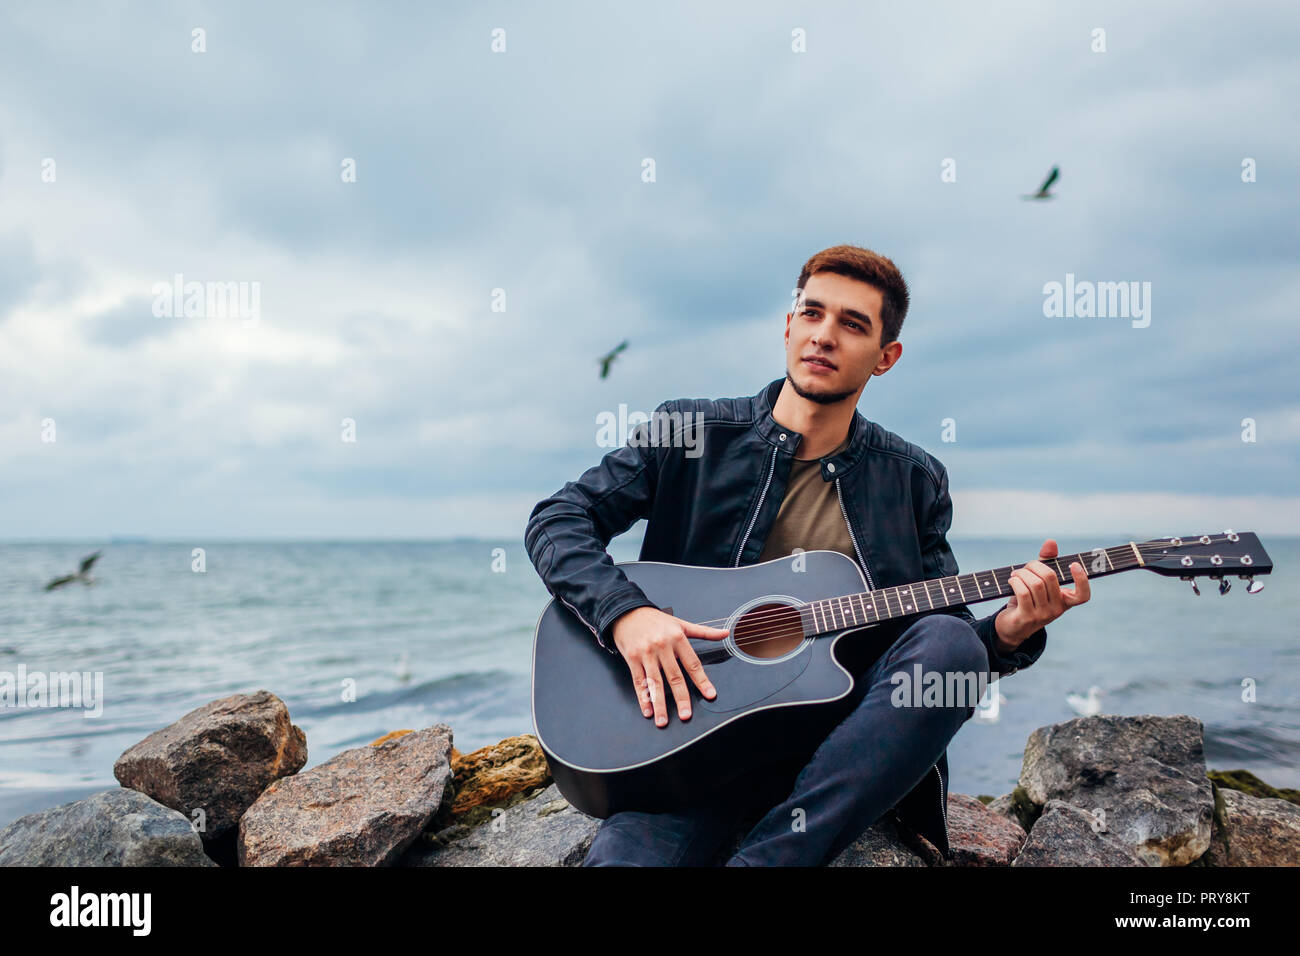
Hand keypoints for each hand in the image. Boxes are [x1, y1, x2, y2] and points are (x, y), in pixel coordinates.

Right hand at [611, 606, 728, 727]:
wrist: (627, 612)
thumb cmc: (656, 620)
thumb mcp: (681, 623)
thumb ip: (704, 632)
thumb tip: (726, 633)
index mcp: (677, 638)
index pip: (693, 663)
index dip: (702, 680)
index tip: (710, 694)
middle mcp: (662, 646)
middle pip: (674, 677)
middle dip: (681, 698)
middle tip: (686, 715)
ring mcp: (646, 653)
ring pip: (655, 683)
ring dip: (659, 704)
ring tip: (663, 721)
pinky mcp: (632, 659)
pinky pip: (639, 681)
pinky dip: (643, 697)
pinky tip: (647, 711)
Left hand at [994, 539, 1089, 651]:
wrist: (1011, 625)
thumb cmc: (1026, 600)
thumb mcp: (1037, 581)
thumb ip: (1045, 562)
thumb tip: (1051, 542)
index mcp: (1065, 601)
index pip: (1083, 595)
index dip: (1082, 580)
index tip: (1074, 564)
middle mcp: (1057, 610)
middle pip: (1050, 577)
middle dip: (1033, 566)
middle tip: (1024, 568)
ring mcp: (1043, 615)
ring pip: (1035, 584)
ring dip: (1021, 573)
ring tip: (1015, 574)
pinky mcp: (1027, 617)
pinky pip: (1023, 592)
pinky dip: (1015, 581)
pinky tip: (1011, 581)